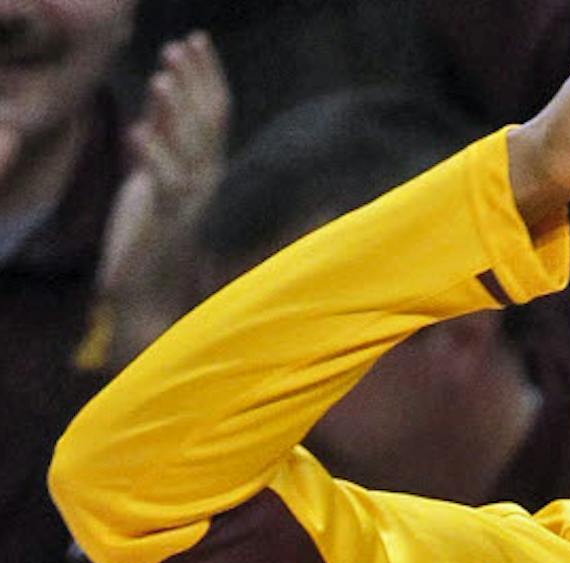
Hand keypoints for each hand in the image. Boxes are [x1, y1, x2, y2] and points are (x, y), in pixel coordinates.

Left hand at [95, 32, 229, 367]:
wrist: (154, 297)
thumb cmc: (153, 242)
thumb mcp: (155, 186)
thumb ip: (158, 154)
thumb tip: (148, 119)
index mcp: (206, 169)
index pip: (215, 114)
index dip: (207, 75)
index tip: (196, 40)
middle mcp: (208, 180)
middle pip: (207, 122)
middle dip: (195, 81)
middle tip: (181, 44)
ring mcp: (192, 199)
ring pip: (190, 147)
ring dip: (175, 111)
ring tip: (162, 76)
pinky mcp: (169, 218)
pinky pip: (163, 180)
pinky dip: (151, 155)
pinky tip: (137, 130)